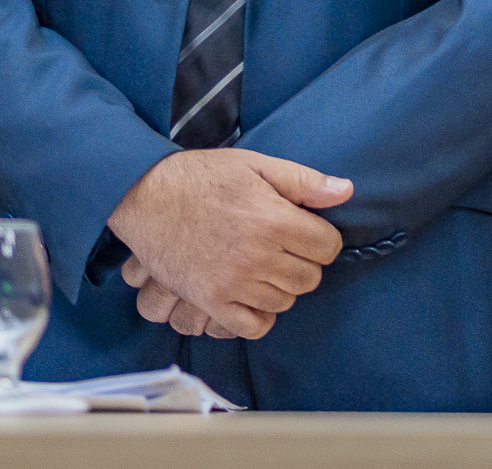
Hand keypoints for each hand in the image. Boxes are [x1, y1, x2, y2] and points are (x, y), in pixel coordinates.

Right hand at [106, 148, 352, 339]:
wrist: (145, 195)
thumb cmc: (201, 176)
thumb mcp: (255, 165)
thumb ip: (304, 181)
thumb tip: (346, 191)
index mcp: (274, 220)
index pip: (328, 247)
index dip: (320, 237)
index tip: (302, 229)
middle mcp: (259, 256)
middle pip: (310, 278)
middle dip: (303, 262)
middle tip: (281, 246)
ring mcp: (234, 283)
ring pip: (285, 301)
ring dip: (280, 285)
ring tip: (261, 264)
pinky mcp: (211, 301)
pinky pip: (254, 326)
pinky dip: (259, 314)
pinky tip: (251, 292)